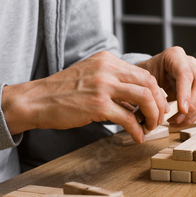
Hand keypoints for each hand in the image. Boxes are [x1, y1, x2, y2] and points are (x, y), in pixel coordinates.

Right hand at [2, 51, 168, 142]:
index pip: (143, 73)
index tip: (157, 106)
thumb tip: (136, 103)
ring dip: (152, 115)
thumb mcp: (91, 77)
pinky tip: (137, 137)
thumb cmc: (63, 93)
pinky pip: (128, 118)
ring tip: (150, 127)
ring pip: (144, 98)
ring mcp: (103, 85)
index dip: (155, 91)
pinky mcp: (98, 105)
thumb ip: (114, 84)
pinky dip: (137, 129)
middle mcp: (107, 68)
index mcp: (107, 60)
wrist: (36, 100)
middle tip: (158, 118)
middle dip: (159, 103)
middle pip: (149, 83)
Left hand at [137, 46, 195, 127]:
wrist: (148, 75)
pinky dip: (191, 116)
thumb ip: (151, 92)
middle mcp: (190, 64)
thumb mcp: (144, 78)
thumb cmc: (145, 75)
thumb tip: (158, 113)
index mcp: (175, 56)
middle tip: (178, 119)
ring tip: (175, 122)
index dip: (185, 93)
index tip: (182, 109)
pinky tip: (179, 121)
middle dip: (191, 106)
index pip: (185, 74)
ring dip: (191, 114)